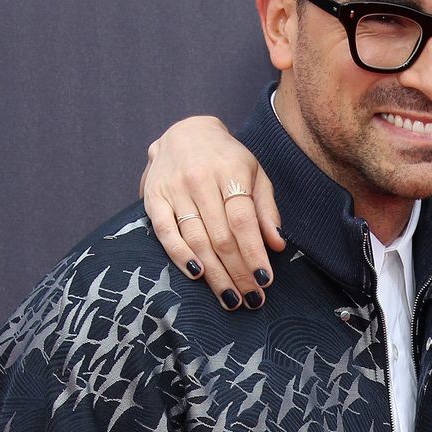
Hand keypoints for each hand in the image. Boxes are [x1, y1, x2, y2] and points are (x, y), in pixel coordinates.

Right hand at [141, 117, 284, 308]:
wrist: (185, 133)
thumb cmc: (227, 160)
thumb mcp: (255, 174)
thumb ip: (266, 209)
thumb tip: (277, 245)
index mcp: (230, 171)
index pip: (243, 220)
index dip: (253, 253)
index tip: (264, 280)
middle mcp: (200, 179)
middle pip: (220, 236)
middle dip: (238, 272)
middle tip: (251, 299)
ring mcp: (174, 188)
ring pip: (196, 239)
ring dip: (214, 274)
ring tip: (230, 298)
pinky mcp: (154, 198)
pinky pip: (166, 232)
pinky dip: (180, 256)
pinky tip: (196, 276)